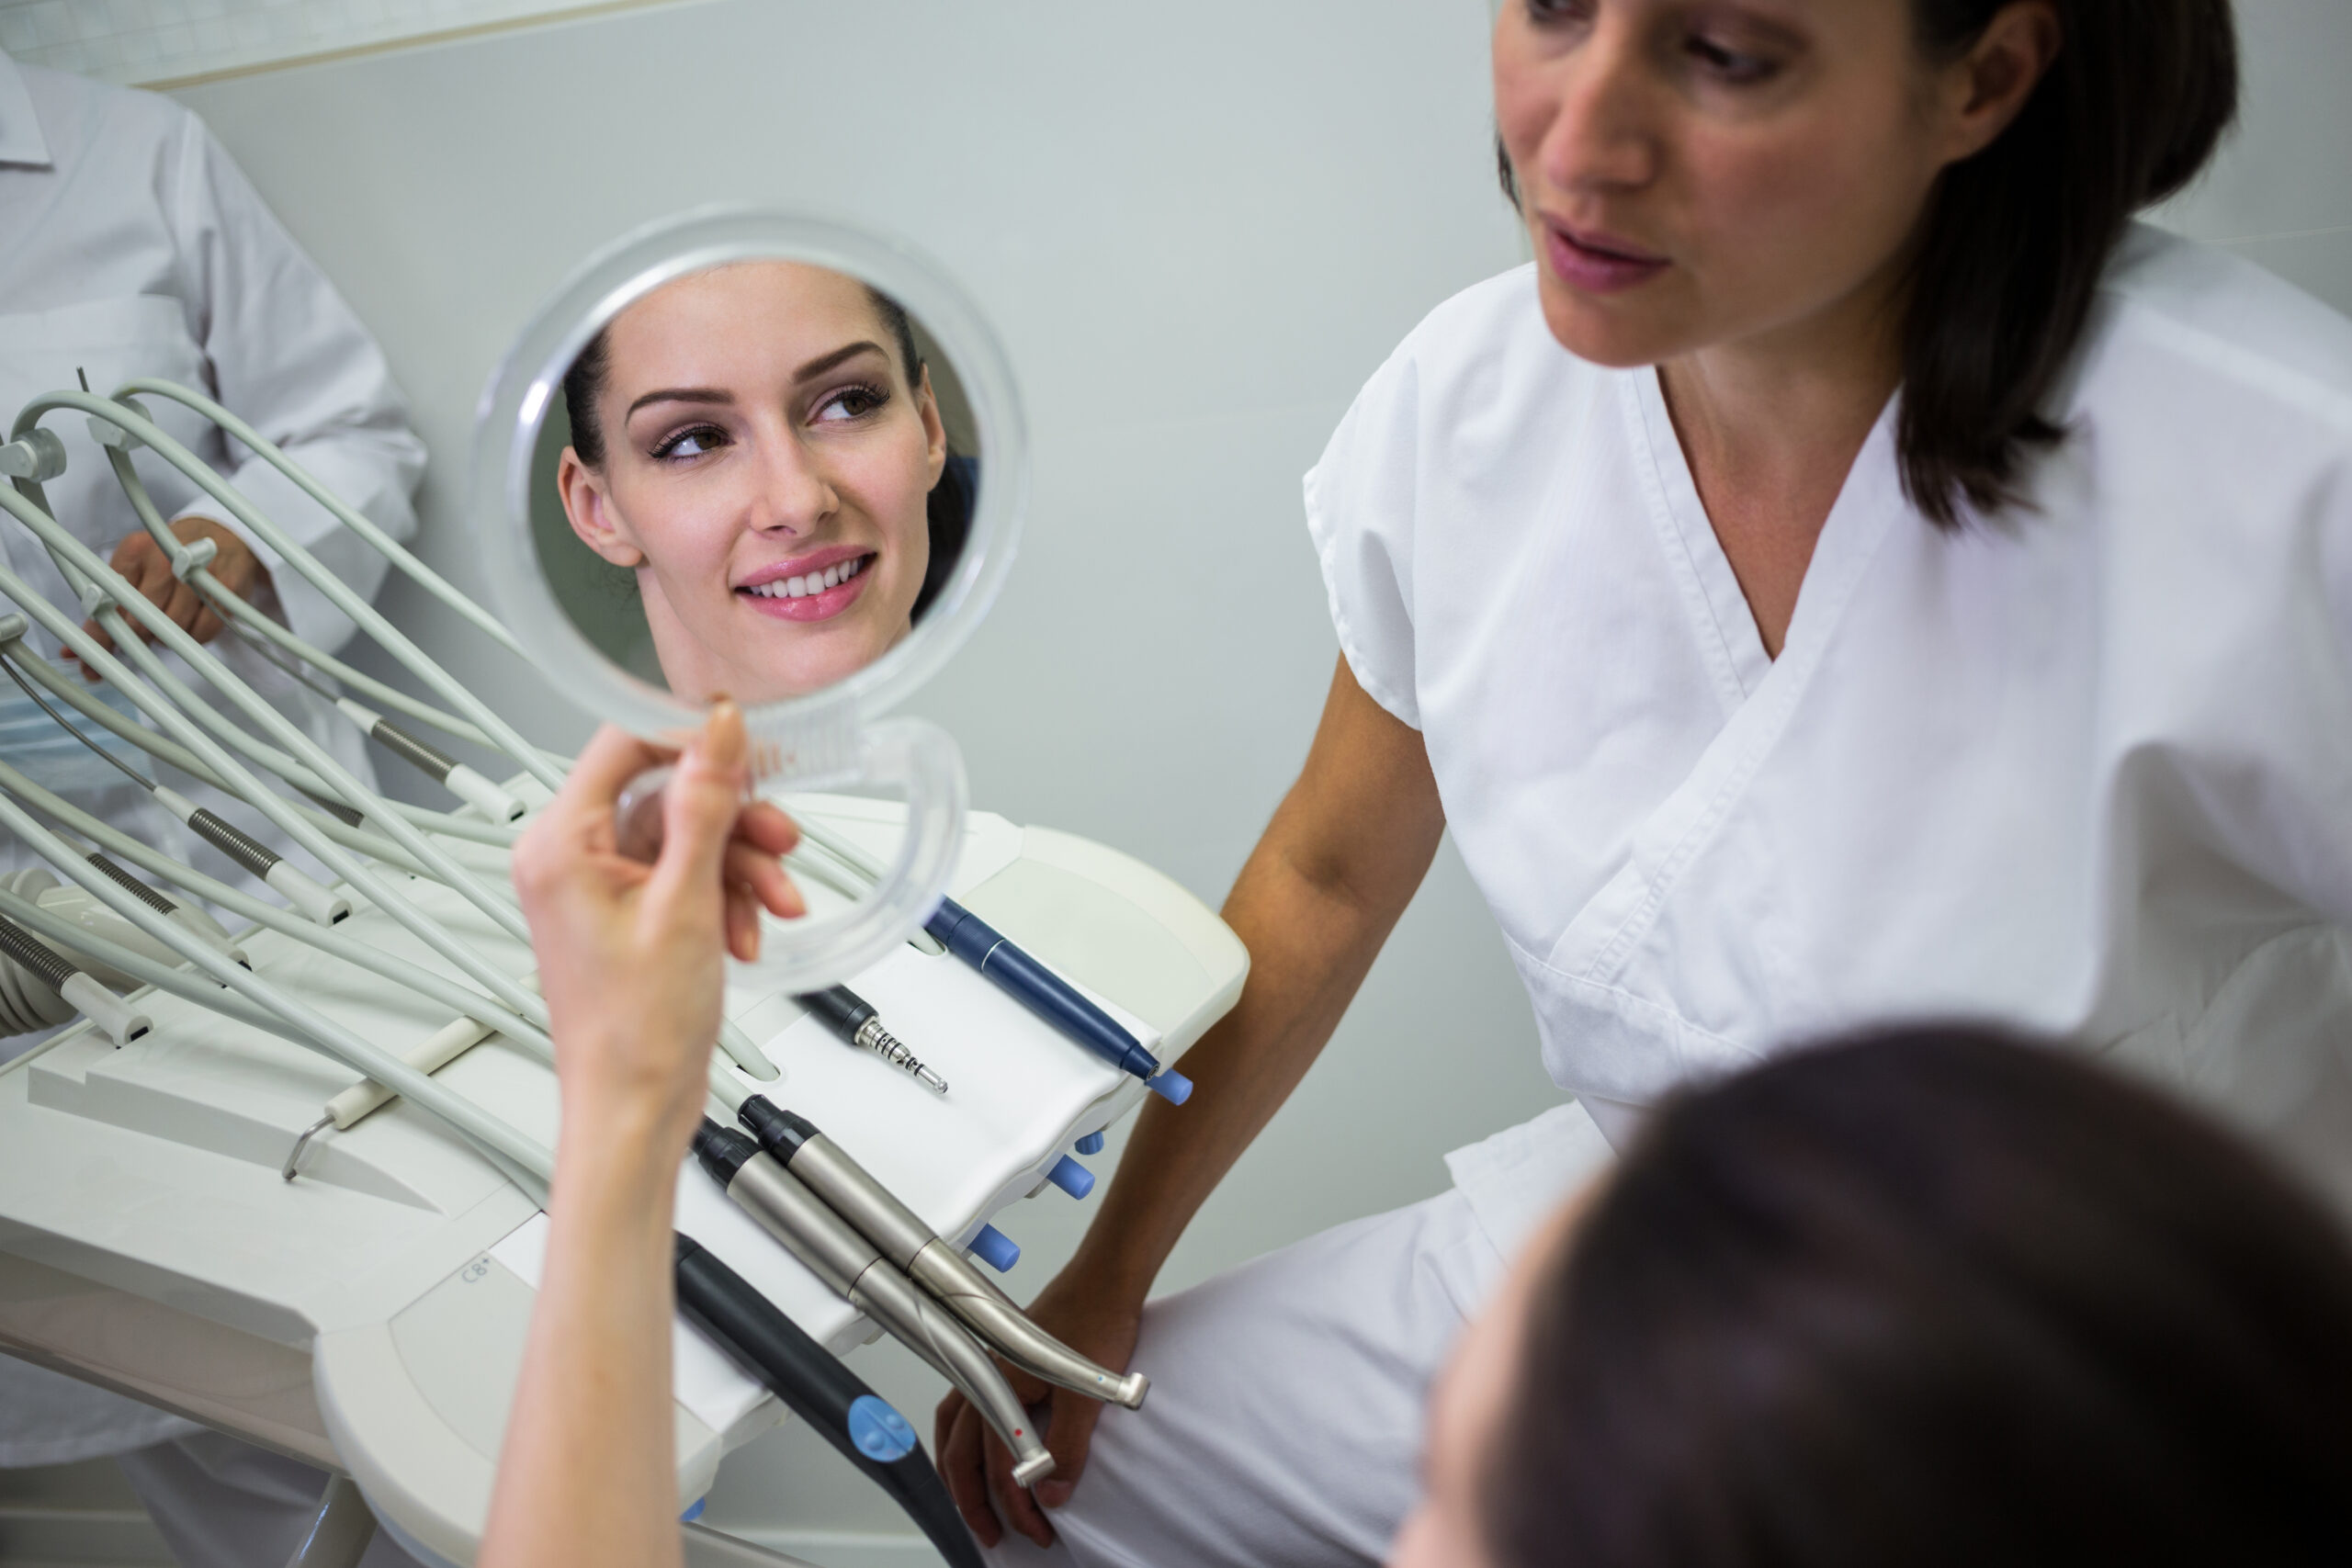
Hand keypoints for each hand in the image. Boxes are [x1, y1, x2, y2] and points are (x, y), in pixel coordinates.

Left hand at [74, 517, 269, 672]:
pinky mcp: (224, 588)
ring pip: (172, 629)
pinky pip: (203, 631)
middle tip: (143, 633)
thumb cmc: (169, 558)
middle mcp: (163, 559)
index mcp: (133, 552)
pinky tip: (192, 624)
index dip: (101, 635)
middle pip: (140, 621)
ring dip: (168, 637)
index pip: (108, 603)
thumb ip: (106, 610)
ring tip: (170, 623)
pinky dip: (195, 637)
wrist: (220, 533)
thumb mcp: (133, 570)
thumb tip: (73, 653)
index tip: (93, 661)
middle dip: (138, 635)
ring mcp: (196, 574)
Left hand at [511, 704, 804, 1154]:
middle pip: (666, 795)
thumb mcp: (685, 904)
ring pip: (687, 837)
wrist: (635, 1108)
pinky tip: (747, 933)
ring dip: (741, 866)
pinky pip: (687, 876)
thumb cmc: (635, 1032)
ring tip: (775, 903)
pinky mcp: (629, 913)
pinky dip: (726, 897)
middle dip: (734, 821)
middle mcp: (570, 859)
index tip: (748, 753)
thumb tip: (718, 731)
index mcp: (559, 846)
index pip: (623, 744)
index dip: (692, 743)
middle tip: (781, 840)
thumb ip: (704, 806)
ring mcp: (600, 888)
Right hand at [935, 1266, 1144, 1547]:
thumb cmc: (1097, 1319)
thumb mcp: (1088, 1395)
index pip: (1000, 1465)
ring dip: (960, 1472)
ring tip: (970, 1504)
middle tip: (992, 1535)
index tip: (1039, 1529)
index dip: (1017, 1505)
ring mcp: (990, 1368)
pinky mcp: (1002, 1362)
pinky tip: (977, 1448)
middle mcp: (986, 1377)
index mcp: (1000, 1386)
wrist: (1106, 1277)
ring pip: (956, 1432)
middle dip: (973, 1501)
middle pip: (962, 1454)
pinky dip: (966, 1438)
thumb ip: (1068, 1448)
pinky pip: (967, 1409)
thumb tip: (1050, 1494)